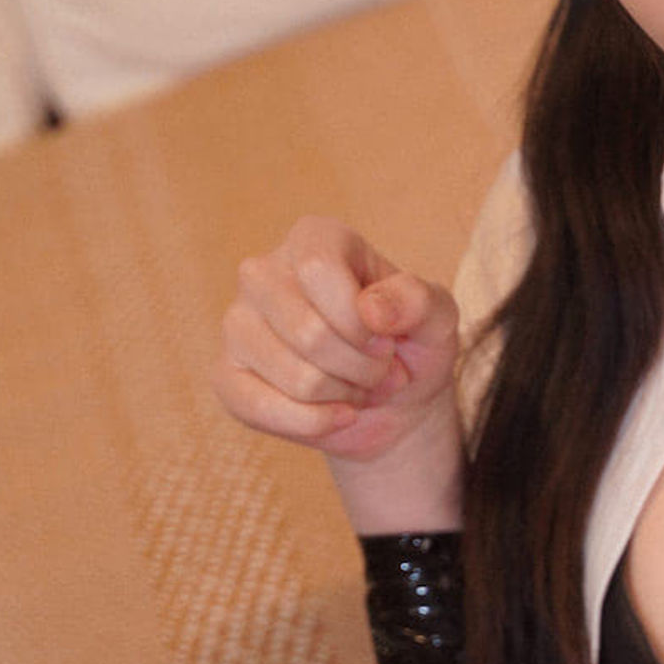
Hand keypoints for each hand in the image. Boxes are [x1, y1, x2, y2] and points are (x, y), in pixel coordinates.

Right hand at [213, 217, 460, 471]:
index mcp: (314, 239)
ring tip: (360, 385)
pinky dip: (315, 424)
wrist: (394, 401)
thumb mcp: (437, 317)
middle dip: (363, 367)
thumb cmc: (410, 344)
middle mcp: (262, 272)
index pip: (318, 271)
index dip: (363, 321)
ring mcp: (237, 324)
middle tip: (381, 368)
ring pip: (295, 378)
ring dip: (345, 396)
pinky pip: (261, 409)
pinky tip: (337, 415)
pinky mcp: (226, 376)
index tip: (387, 338)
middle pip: (308, 332)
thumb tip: (372, 309)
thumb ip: (419, 301)